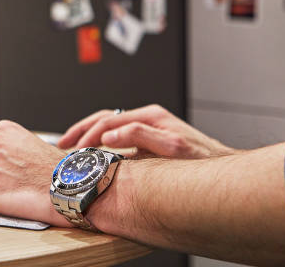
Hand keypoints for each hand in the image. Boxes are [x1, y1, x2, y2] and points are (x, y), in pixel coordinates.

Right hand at [58, 104, 236, 158]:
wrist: (222, 168)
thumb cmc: (204, 159)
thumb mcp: (173, 147)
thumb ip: (141, 136)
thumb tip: (110, 135)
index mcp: (150, 116)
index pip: (108, 120)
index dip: (87, 135)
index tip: (73, 150)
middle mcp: (147, 119)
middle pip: (103, 119)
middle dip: (80, 133)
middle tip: (62, 147)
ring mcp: (147, 128)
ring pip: (107, 127)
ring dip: (86, 136)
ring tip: (69, 148)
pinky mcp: (148, 140)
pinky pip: (116, 137)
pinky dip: (98, 144)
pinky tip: (92, 154)